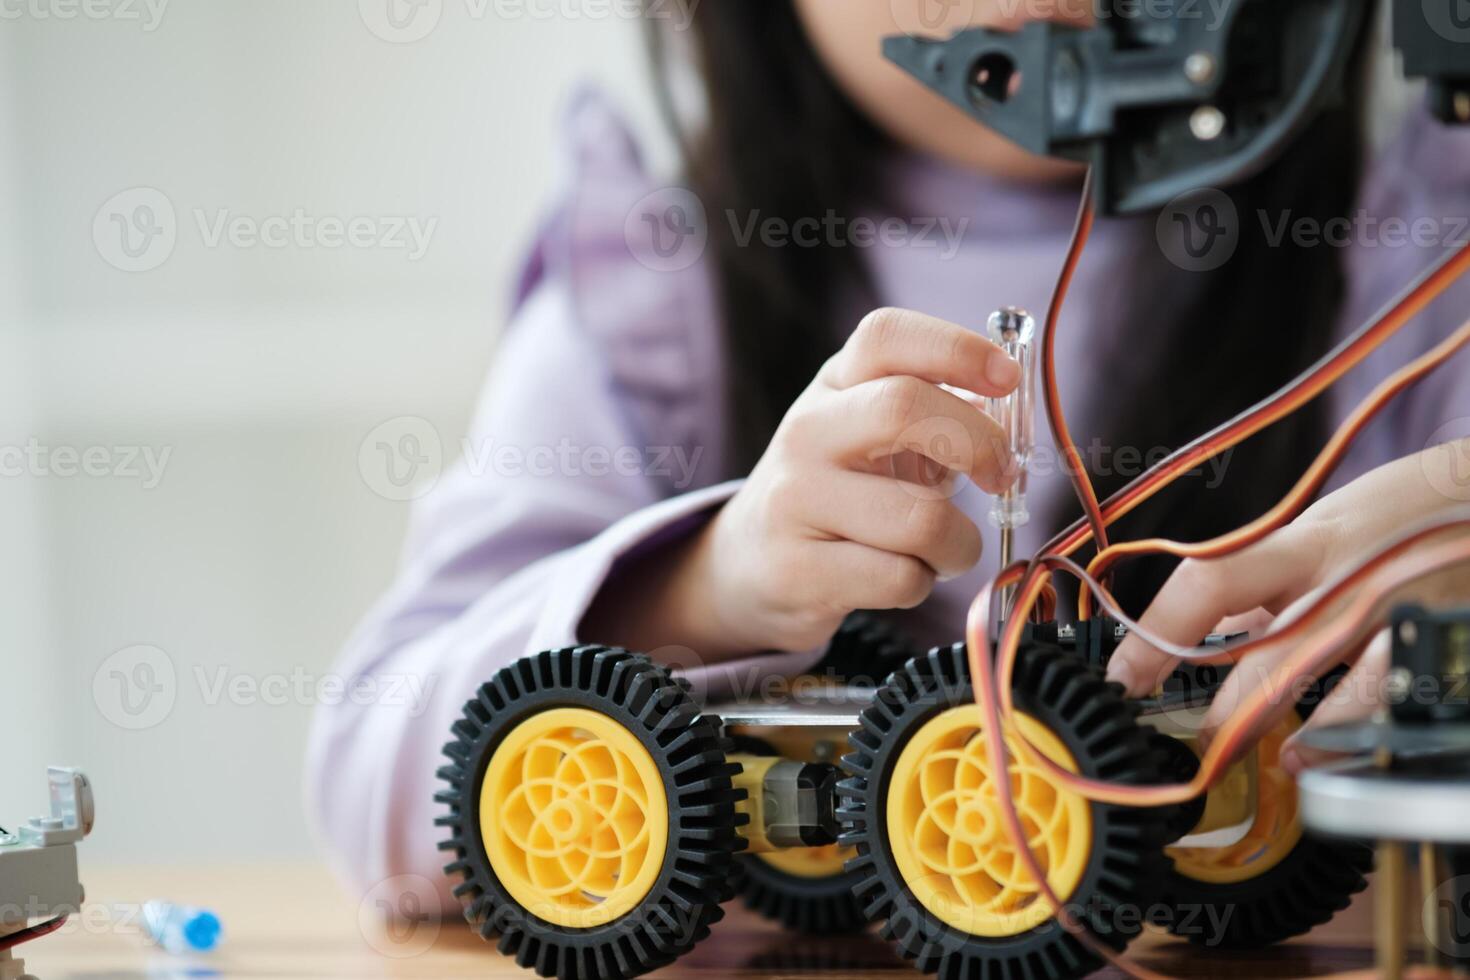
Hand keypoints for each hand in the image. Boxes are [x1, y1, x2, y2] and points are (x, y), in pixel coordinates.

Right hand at [588, 308, 1020, 660]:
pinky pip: (901, 579)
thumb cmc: (838, 492)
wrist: (747, 565)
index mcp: (834, 385)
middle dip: (981, 445)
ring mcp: (796, 500)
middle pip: (904, 408)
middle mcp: (807, 432)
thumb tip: (1011, 410)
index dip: (957, 349)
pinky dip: (924, 583)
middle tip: (1002, 477)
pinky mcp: (798, 571)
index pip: (887, 336)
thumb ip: (936, 412)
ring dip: (960, 543)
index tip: (1007, 379)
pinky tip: (903, 576)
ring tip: (946, 548)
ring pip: (921, 517)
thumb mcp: (870, 434)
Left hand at [1105, 440, 1469, 768]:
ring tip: (1234, 753)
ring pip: (1320, 689)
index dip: (1157, 636)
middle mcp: (1344, 584)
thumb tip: (1218, 624)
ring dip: (1266, 728)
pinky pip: (1381, 703)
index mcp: (1304, 546)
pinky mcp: (1431, 648)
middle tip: (1179, 742)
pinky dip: (1341, 735)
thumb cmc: (1405, 511)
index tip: (1122, 677)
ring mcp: (1392, 622)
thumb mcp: (1325, 529)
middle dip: (1212, 713)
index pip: (1208, 585)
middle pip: (1260, 657)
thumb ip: (1273, 578)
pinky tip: (1314, 755)